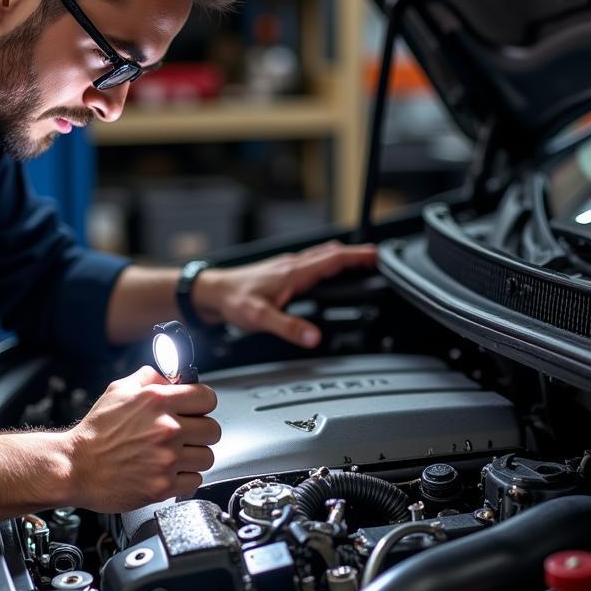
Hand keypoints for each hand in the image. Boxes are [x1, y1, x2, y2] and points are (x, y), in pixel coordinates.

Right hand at [65, 365, 219, 511]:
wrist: (75, 467)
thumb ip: (149, 378)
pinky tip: (168, 472)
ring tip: (175, 455)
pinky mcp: (163, 485)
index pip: (207, 398)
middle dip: (201, 432)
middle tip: (186, 435)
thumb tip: (171, 376)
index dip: (203, 404)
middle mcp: (167, 429)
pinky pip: (195, 480)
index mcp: (157, 401)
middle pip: (213, 430)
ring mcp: (166, 459)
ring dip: (194, 456)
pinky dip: (184, 478)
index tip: (197, 410)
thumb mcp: (118, 390)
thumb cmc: (95, 431)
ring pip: (207, 457)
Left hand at [194, 239, 377, 348]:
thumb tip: (314, 336)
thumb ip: (288, 327)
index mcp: (293, 273)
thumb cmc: (233, 300)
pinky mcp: (281, 272)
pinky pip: (311, 262)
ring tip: (359, 262)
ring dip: (342, 257)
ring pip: (321, 256)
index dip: (357, 257)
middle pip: (331, 254)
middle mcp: (292, 265)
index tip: (377, 256)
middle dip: (356, 254)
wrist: (212, 292)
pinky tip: (326, 271)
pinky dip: (327, 263)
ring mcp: (286, 267)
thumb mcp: (260, 318)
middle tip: (377, 259)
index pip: (333, 259)